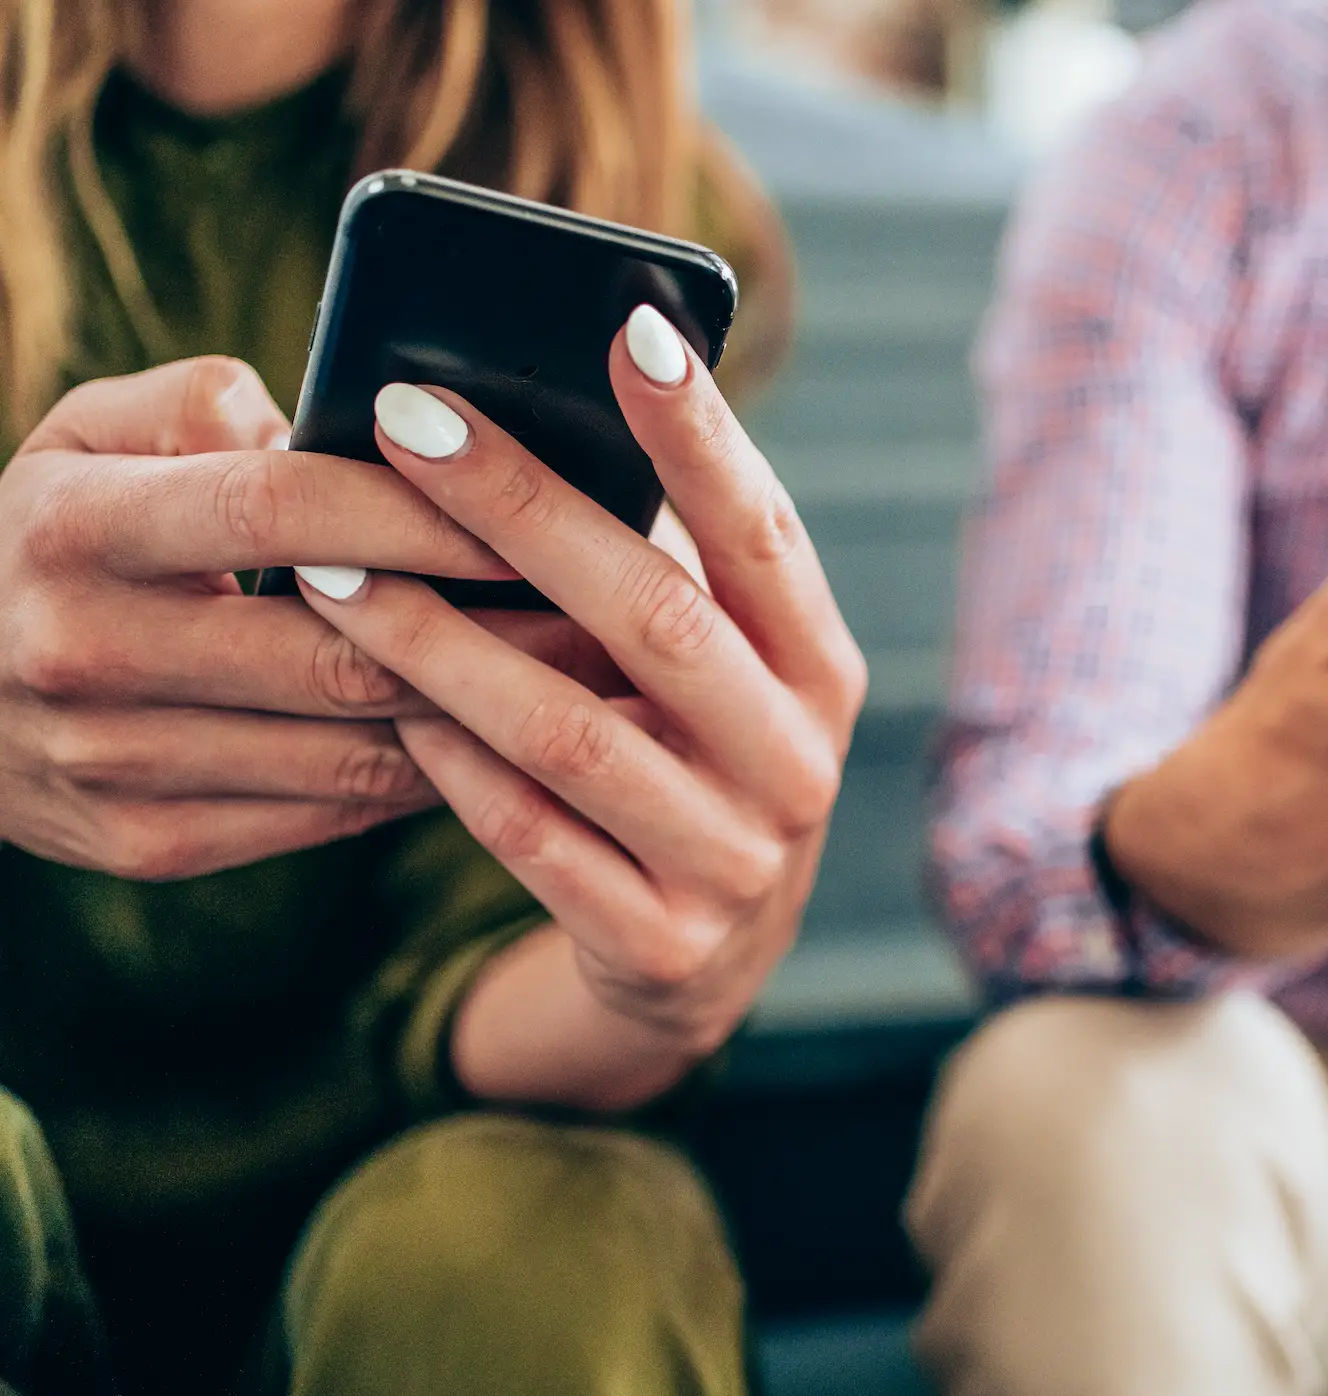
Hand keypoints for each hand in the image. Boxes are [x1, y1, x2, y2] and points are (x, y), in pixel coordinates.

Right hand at [0, 357, 589, 878]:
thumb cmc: (51, 533)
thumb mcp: (87, 436)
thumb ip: (207, 402)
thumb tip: (347, 423)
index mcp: (70, 529)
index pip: (279, 511)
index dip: (417, 510)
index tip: (531, 508)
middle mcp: (81, 653)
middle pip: (338, 651)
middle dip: (491, 635)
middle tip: (605, 613)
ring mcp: (111, 766)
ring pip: (349, 746)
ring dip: (481, 720)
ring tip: (583, 683)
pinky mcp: (147, 844)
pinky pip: (325, 812)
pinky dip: (423, 777)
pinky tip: (499, 741)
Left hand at [290, 307, 865, 1070]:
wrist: (706, 961)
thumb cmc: (685, 761)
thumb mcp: (712, 675)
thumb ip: (660, 577)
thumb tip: (525, 426)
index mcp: (820, 672)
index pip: (765, 534)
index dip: (701, 436)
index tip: (630, 326)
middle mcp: (796, 763)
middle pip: (657, 616)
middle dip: (522, 508)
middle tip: (404, 418)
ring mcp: (735, 862)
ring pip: (570, 734)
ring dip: (441, 644)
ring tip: (331, 573)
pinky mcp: (659, 942)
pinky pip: (529, 838)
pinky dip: (448, 762)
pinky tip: (381, 702)